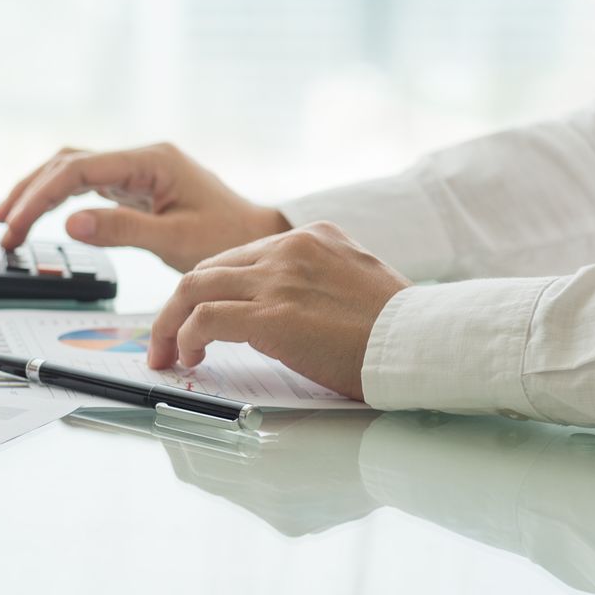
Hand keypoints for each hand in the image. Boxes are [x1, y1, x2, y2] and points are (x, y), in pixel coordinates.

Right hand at [0, 142, 289, 270]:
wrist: (261, 240)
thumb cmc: (230, 239)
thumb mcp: (177, 240)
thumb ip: (122, 230)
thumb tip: (70, 222)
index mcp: (152, 162)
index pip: (79, 169)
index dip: (40, 195)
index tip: (16, 224)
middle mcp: (141, 159)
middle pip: (68, 163)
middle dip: (30, 193)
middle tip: (5, 229)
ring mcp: (138, 171)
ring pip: (72, 171)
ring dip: (38, 193)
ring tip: (10, 223)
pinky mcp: (137, 187)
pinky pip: (86, 185)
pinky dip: (59, 200)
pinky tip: (42, 216)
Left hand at [147, 222, 410, 400]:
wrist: (429, 343)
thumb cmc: (399, 329)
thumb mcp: (353, 283)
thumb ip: (313, 282)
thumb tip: (282, 310)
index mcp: (310, 237)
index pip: (237, 257)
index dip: (208, 290)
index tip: (194, 315)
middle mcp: (290, 248)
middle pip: (207, 269)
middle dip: (177, 307)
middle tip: (165, 339)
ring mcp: (278, 279)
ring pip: (194, 288)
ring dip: (170, 324)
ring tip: (167, 354)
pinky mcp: (272, 315)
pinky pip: (205, 319)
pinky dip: (185, 338)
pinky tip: (190, 357)